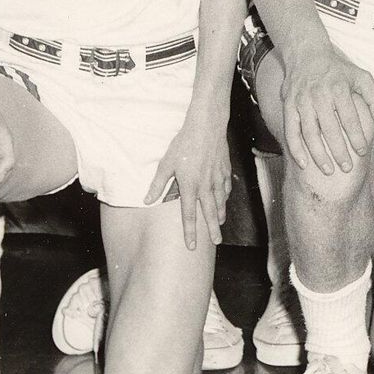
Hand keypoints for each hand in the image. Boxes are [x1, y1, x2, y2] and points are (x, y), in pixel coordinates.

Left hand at [148, 113, 233, 249]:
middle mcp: (205, 186)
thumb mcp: (166, 164)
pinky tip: (225, 199)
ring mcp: (217, 178)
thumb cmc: (184, 144)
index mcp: (190, 186)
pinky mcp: (224, 169)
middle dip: (213, 229)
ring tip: (220, 224)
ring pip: (220, 200)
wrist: (206, 126)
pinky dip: (226, 195)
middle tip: (217, 242)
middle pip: (210, 212)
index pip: (189, 215)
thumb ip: (158, 184)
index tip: (191, 246)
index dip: (190, 232)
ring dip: (220, 214)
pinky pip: (226, 186)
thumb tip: (147, 200)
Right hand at [278, 41, 373, 176]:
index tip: (362, 152)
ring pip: (310, 133)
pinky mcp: (288, 106)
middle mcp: (319, 95)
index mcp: (339, 88)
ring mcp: (302, 101)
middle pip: (330, 129)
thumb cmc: (339, 70)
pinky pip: (291, 131)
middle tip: (347, 168)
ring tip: (329, 171)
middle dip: (339, 151)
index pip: (350, 118)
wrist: (307, 54)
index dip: (357, 137)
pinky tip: (304, 164)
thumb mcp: (362, 77)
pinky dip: (296, 149)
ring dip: (319, 155)